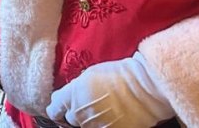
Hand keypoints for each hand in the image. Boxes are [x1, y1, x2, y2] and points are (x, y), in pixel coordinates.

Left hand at [46, 52, 174, 127]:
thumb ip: (74, 90)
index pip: (53, 109)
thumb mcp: (89, 75)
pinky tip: (111, 117)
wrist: (145, 87)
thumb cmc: (119, 75)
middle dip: (75, 114)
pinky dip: (102, 124)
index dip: (57, 108)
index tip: (61, 107)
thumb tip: (67, 97)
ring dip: (89, 121)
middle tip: (87, 106)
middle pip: (68, 120)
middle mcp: (79, 113)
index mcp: (71, 96)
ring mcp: (94, 126)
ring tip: (102, 111)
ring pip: (83, 127)